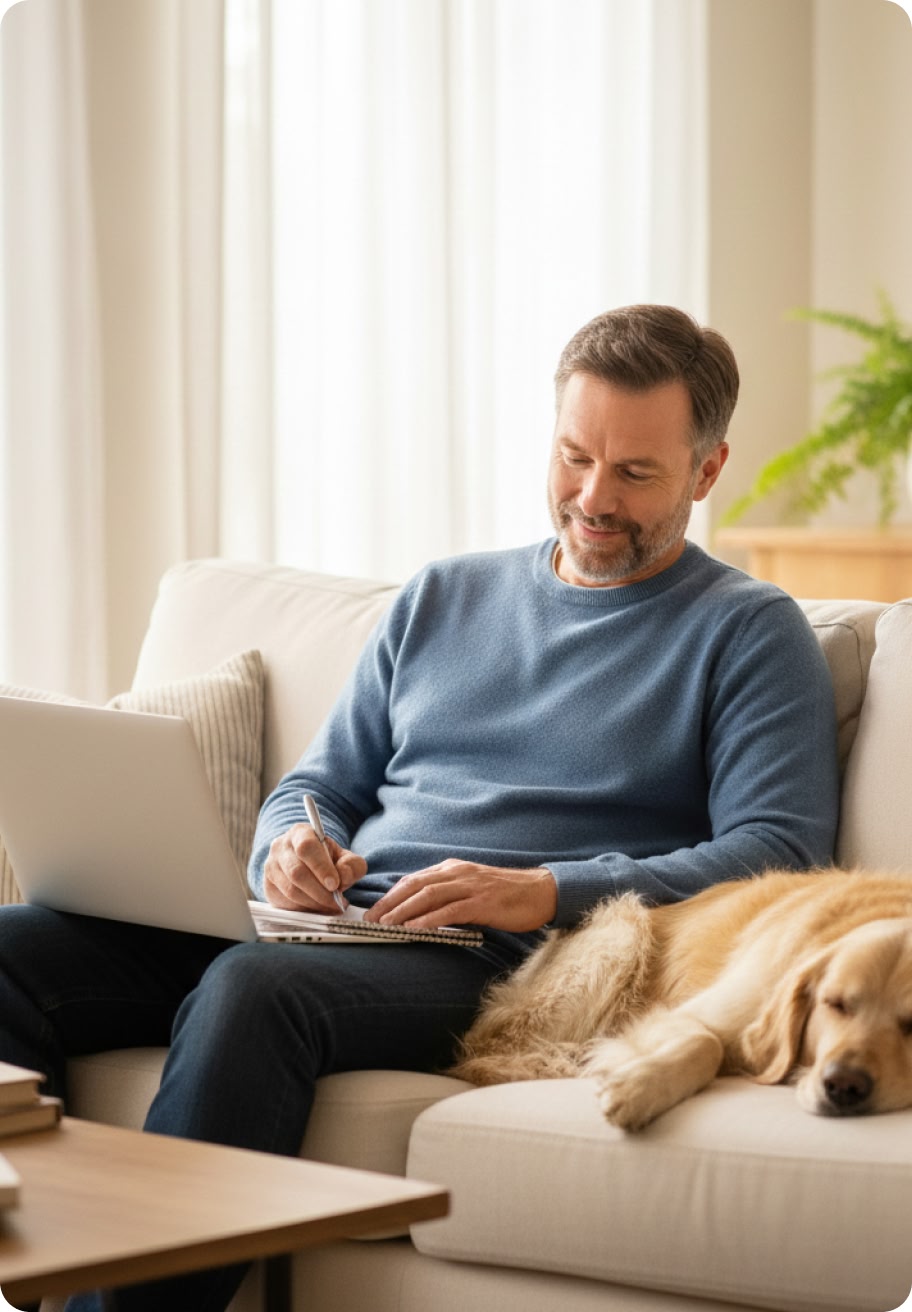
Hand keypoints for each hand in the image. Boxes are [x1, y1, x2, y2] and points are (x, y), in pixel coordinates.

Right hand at [263, 824, 366, 913]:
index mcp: (300, 833)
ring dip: (314, 903)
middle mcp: (281, 847)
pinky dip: (304, 909)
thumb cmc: (328, 860)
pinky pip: (285, 902)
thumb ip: (351, 865)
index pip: (306, 847)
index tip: (335, 884)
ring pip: (291, 890)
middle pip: (297, 872)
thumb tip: (343, 876)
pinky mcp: (268, 886)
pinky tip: (317, 907)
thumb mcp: (346, 858)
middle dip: (320, 892)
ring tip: (330, 906)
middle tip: (337, 902)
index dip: (321, 867)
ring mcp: (271, 866)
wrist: (309, 865)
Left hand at [362, 859, 557, 931]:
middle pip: (414, 886)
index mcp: (452, 868)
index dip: (391, 896)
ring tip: (385, 925)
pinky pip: (450, 910)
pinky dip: (428, 920)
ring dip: (403, 911)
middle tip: (369, 921)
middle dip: (389, 903)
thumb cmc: (506, 894)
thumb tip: (420, 912)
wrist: (540, 892)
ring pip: (428, 896)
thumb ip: (448, 895)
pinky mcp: (482, 902)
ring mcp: (470, 886)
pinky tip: (414, 929)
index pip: (413, 880)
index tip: (373, 911)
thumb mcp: (471, 888)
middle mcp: (457, 873)